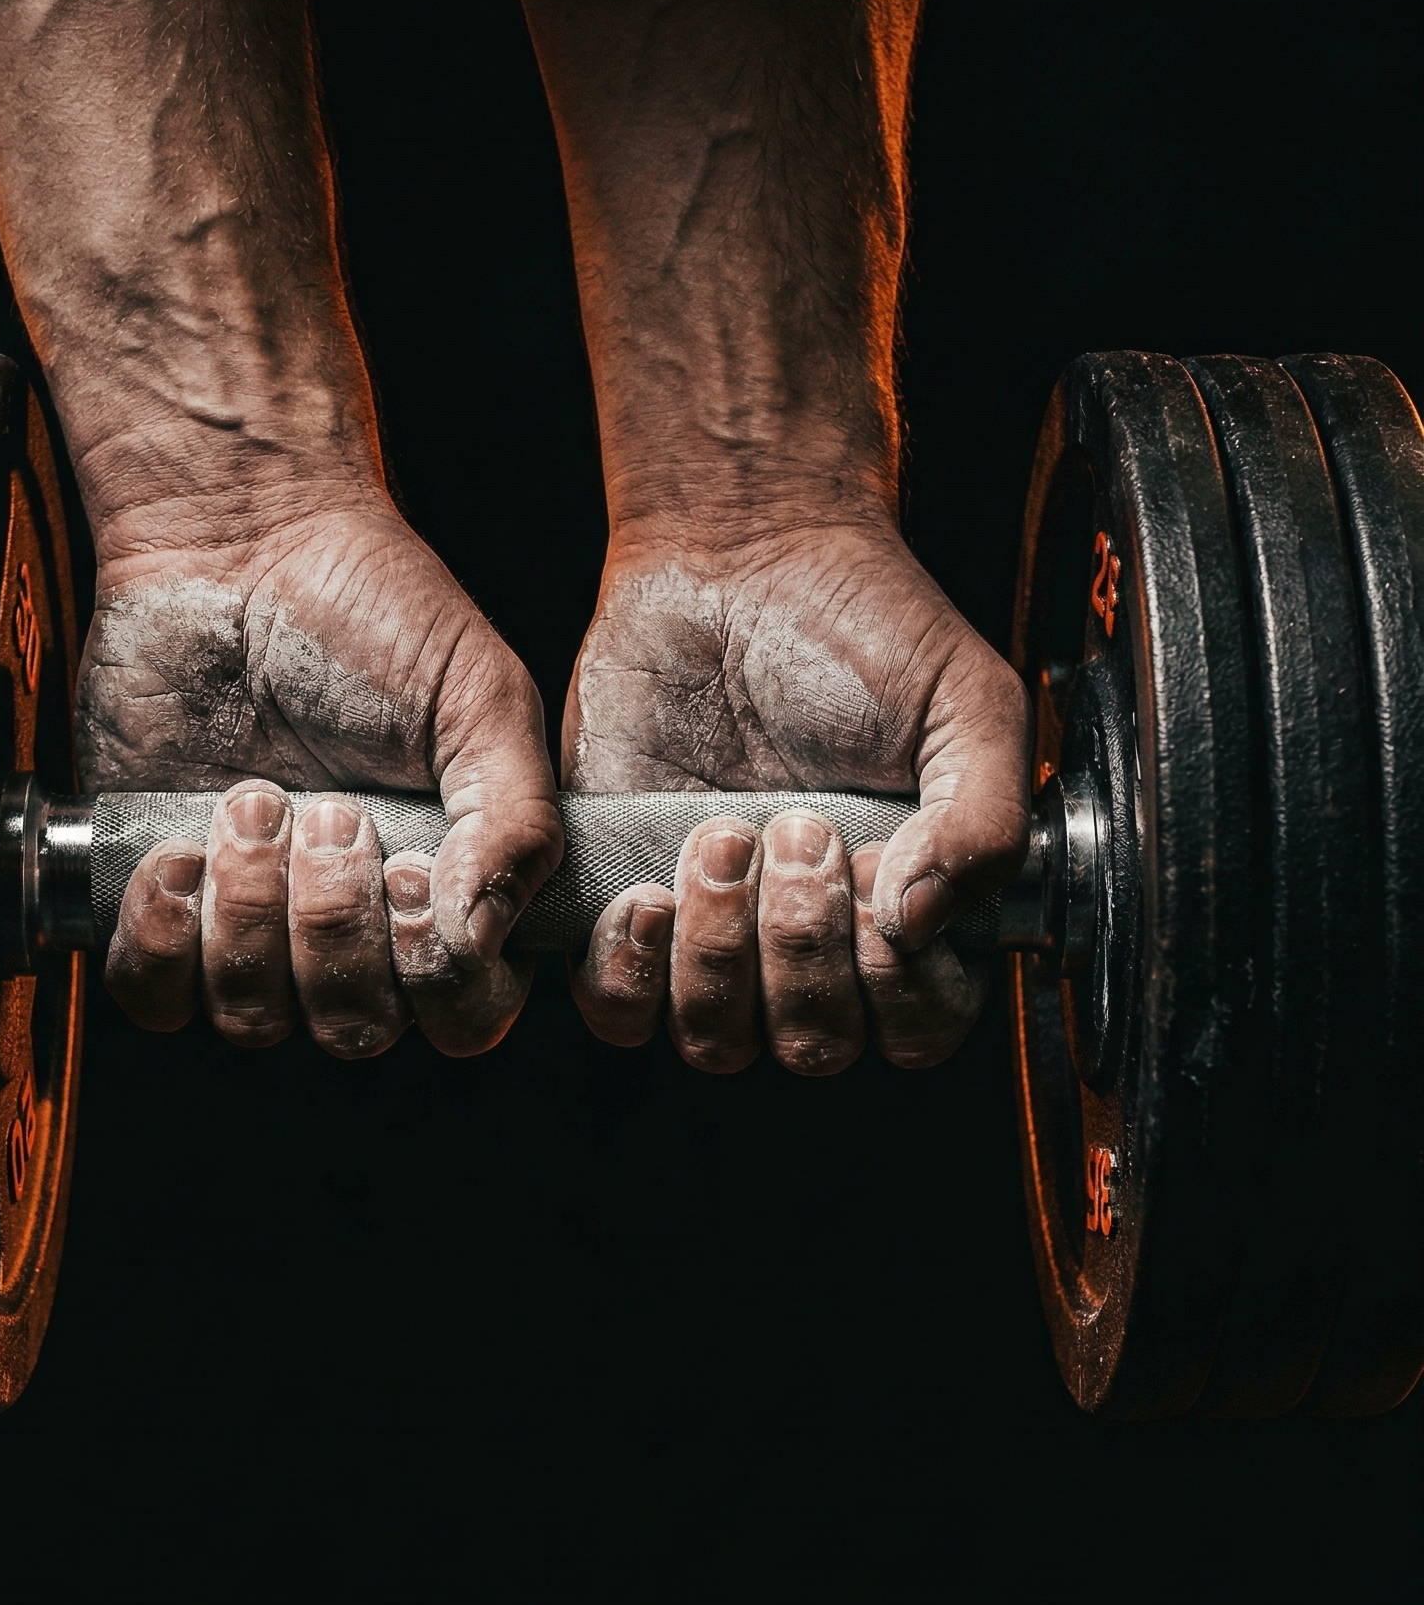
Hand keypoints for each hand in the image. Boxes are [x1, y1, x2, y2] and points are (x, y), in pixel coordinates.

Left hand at [85, 495, 562, 1057]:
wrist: (237, 546)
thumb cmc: (374, 610)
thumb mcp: (482, 699)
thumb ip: (517, 821)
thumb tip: (483, 936)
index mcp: (451, 895)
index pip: (464, 1013)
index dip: (441, 976)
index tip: (417, 875)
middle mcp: (355, 929)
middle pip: (354, 1027)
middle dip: (336, 926)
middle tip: (329, 813)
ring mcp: (254, 924)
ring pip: (254, 1016)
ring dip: (252, 916)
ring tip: (251, 802)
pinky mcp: (163, 905)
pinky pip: (156, 995)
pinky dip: (164, 937)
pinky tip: (178, 852)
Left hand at [564, 518, 1029, 1072]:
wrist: (736, 558)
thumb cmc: (864, 628)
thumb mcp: (966, 705)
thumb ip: (986, 821)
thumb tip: (924, 924)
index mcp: (912, 916)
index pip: (916, 1029)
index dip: (892, 978)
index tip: (869, 868)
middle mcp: (813, 945)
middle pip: (813, 1047)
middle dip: (801, 949)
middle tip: (793, 827)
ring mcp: (716, 935)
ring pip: (715, 1040)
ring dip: (718, 954)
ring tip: (721, 835)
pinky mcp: (624, 907)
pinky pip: (618, 1008)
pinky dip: (629, 970)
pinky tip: (647, 887)